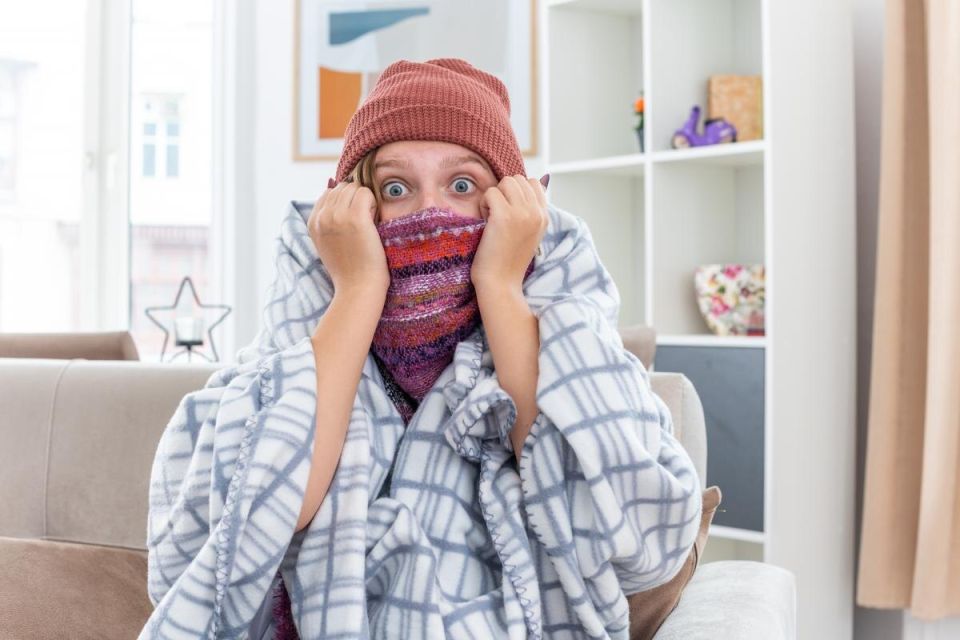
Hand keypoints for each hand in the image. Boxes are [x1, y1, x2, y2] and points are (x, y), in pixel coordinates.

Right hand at [307, 178, 389, 296]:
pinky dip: (373, 202)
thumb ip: (327, 220)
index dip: (344, 201)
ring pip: (354, 188)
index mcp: (313, 223)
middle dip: (355, 198)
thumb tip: (332, 187)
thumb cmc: (348, 269)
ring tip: (369, 220)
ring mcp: (338, 216)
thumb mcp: (327, 243)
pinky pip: (366, 193)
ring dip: (365, 199)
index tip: (353, 219)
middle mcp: (322, 217)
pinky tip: (375, 219)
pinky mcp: (356, 218)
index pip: (327, 193)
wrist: (357, 288)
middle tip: (364, 219)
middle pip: (341, 188)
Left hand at [471, 175, 548, 291]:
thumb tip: (538, 183)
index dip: (516, 192)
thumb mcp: (529, 234)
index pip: (534, 183)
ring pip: (505, 182)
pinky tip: (485, 221)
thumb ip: (531, 213)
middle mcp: (536, 213)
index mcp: (544, 217)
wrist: (501, 283)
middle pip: (518, 179)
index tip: (509, 211)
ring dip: (494, 196)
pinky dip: (484, 204)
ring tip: (492, 217)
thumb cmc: (509, 261)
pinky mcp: (504, 217)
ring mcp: (522, 214)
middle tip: (498, 215)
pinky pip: (490, 192)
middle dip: (504, 192)